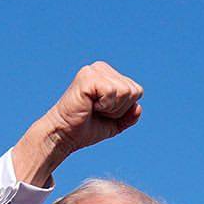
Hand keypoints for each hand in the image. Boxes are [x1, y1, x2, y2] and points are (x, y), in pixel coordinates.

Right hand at [11, 62, 142, 184]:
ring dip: (111, 109)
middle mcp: (102, 68)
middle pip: (133, 91)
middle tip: (98, 113)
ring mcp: (94, 70)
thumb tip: (138, 107)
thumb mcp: (113, 124)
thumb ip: (128, 116)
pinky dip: (104, 105)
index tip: (103, 114)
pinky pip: (112, 92)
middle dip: (119, 110)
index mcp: (109, 75)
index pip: (136, 91)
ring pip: (125, 91)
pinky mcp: (88, 76)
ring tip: (93, 109)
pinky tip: (90, 105)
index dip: (123, 110)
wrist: (64, 136)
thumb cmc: (85, 129)